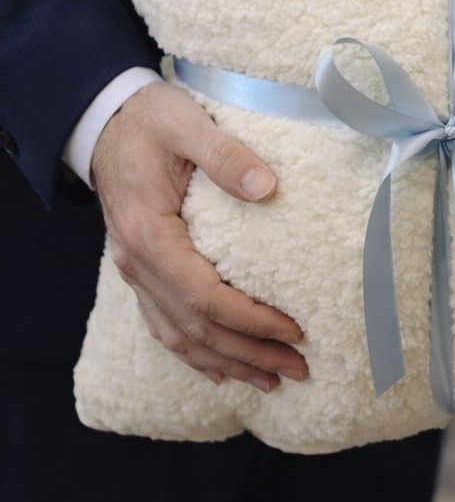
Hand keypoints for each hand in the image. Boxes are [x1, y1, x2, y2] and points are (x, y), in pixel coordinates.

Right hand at [92, 81, 307, 391]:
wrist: (107, 120)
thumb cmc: (150, 120)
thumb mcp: (186, 123)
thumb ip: (225, 154)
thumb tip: (267, 187)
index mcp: (149, 236)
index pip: (203, 296)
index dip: (250, 320)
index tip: (293, 329)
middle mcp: (137, 264)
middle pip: (195, 328)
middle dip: (248, 354)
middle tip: (299, 369)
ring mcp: (135, 272)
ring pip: (179, 336)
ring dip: (227, 362)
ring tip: (272, 380)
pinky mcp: (141, 270)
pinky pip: (165, 325)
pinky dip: (194, 354)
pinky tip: (221, 371)